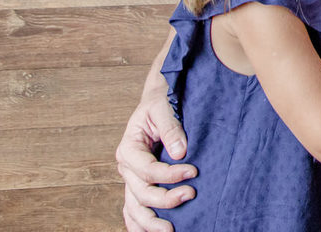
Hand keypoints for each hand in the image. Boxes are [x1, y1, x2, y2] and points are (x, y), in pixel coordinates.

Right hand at [115, 84, 195, 231]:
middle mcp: (126, 167)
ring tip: (171, 231)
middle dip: (166, 198)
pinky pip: (133, 210)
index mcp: (129, 147)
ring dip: (151, 222)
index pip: (147, 170)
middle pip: (141, 193)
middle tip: (191, 194)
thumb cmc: (161, 103)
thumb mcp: (164, 108)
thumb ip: (171, 129)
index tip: (193, 172)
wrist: (158, 101)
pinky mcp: (138, 185)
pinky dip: (139, 225)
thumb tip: (180, 153)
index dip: (169, 175)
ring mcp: (131, 179)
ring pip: (134, 208)